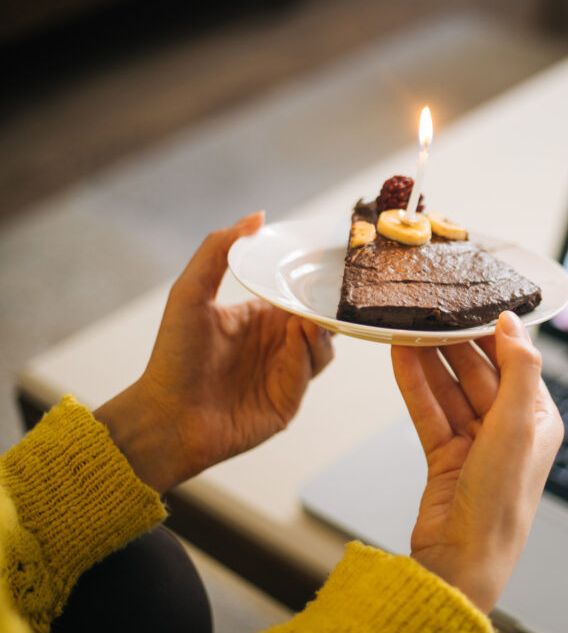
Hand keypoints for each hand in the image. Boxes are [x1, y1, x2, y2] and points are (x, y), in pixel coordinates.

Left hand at [94, 212, 334, 492]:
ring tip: (309, 318)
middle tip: (335, 290)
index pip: (299, 293)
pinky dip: (308, 354)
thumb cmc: (172, 357)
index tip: (330, 262)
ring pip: (325, 346)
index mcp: (259, 317)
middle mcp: (277, 343)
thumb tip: (257, 215)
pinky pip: (309, 372)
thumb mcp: (190, 292)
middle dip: (330, 305)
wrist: (165, 417)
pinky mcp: (289, 400)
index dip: (315, 279)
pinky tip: (298, 339)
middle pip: (321, 319)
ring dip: (321, 329)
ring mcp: (286, 373)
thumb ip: (220, 249)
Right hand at [391, 312, 562, 612]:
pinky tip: (398, 358)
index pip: (514, 362)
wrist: (462, 560)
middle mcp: (508, 429)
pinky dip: (414, 385)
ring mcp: (475, 443)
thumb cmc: (499, 503)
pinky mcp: (445, 456)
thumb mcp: (516, 426)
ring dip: (429, 359)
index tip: (468, 302)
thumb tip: (513, 322)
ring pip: (449, 388)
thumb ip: (517, 369)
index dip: (490, 332)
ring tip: (406, 326)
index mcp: (537, 420)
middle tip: (429, 309)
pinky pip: (429, 411)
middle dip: (452, 342)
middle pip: (478, 372)